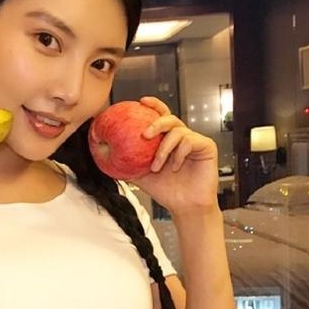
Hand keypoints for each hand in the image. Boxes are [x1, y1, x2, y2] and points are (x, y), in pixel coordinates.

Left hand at [132, 96, 218, 214]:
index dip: (153, 105)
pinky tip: (175, 166)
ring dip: (163, 149)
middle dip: (156, 123)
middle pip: (170, 118)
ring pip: (178, 131)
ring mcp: (194, 141)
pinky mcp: (206, 147)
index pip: (160, 116)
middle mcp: (181, 137)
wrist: (185, 207)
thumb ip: (124, 163)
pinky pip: (190, 141)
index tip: (141, 102)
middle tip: (144, 135)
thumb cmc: (166, 191)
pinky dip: (179, 154)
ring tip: (156, 166)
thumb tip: (101, 153)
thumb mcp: (139, 175)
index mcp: (166, 139)